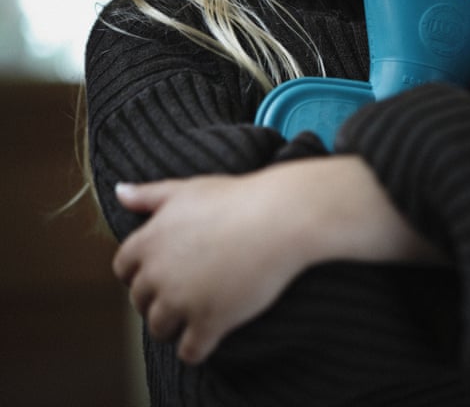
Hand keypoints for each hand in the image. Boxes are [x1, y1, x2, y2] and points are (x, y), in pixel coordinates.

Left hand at [113, 157, 439, 364]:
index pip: (123, 269)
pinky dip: (195, 348)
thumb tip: (119, 191)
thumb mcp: (188, 190)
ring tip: (194, 315)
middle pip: (140, 301)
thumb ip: (149, 195)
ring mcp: (182, 300)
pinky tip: (208, 338)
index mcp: (149, 241)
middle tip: (182, 293)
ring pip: (160, 328)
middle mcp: (158, 274)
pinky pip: (190, 350)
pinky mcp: (210, 321)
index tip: (161, 273)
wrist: (279, 218)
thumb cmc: (236, 199)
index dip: (141, 273)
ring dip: (173, 325)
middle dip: (157, 299)